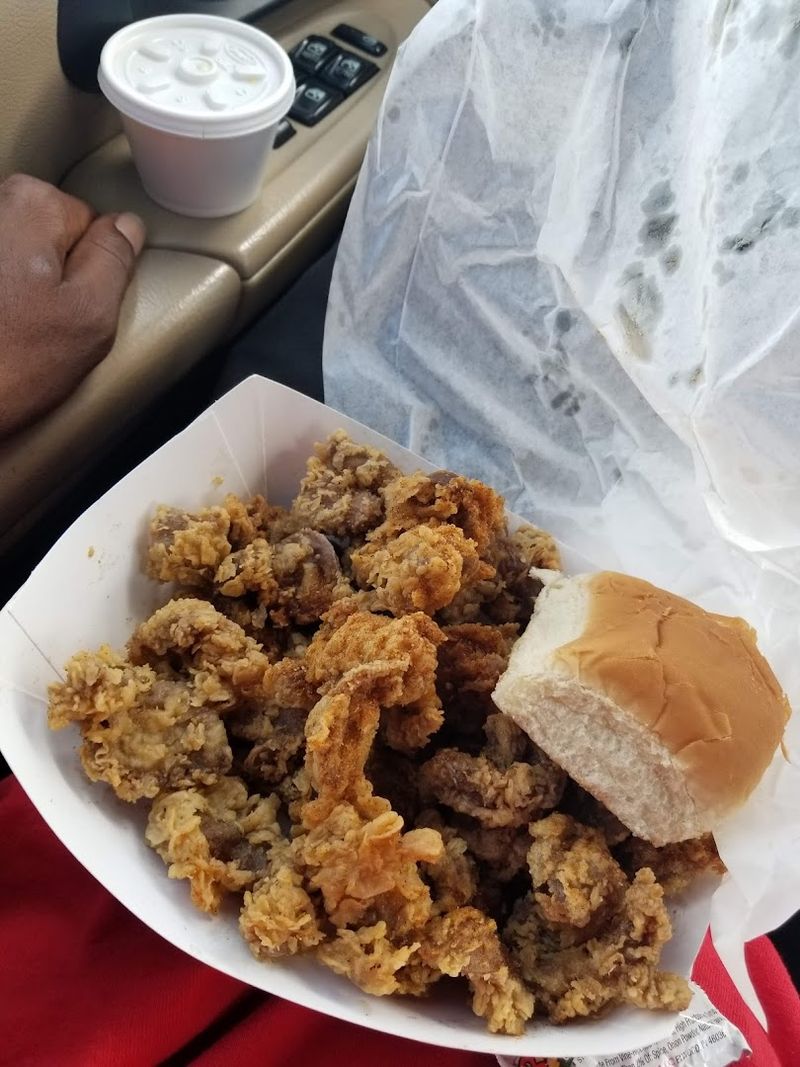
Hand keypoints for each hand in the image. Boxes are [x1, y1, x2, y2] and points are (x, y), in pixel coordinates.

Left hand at [0, 174, 144, 437]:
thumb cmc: (4, 365)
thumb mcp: (89, 315)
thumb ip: (114, 260)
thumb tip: (127, 227)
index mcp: (31, 205)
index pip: (89, 224)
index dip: (89, 272)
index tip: (73, 306)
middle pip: (47, 234)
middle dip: (51, 277)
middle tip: (42, 324)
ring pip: (14, 257)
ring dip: (16, 291)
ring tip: (8, 331)